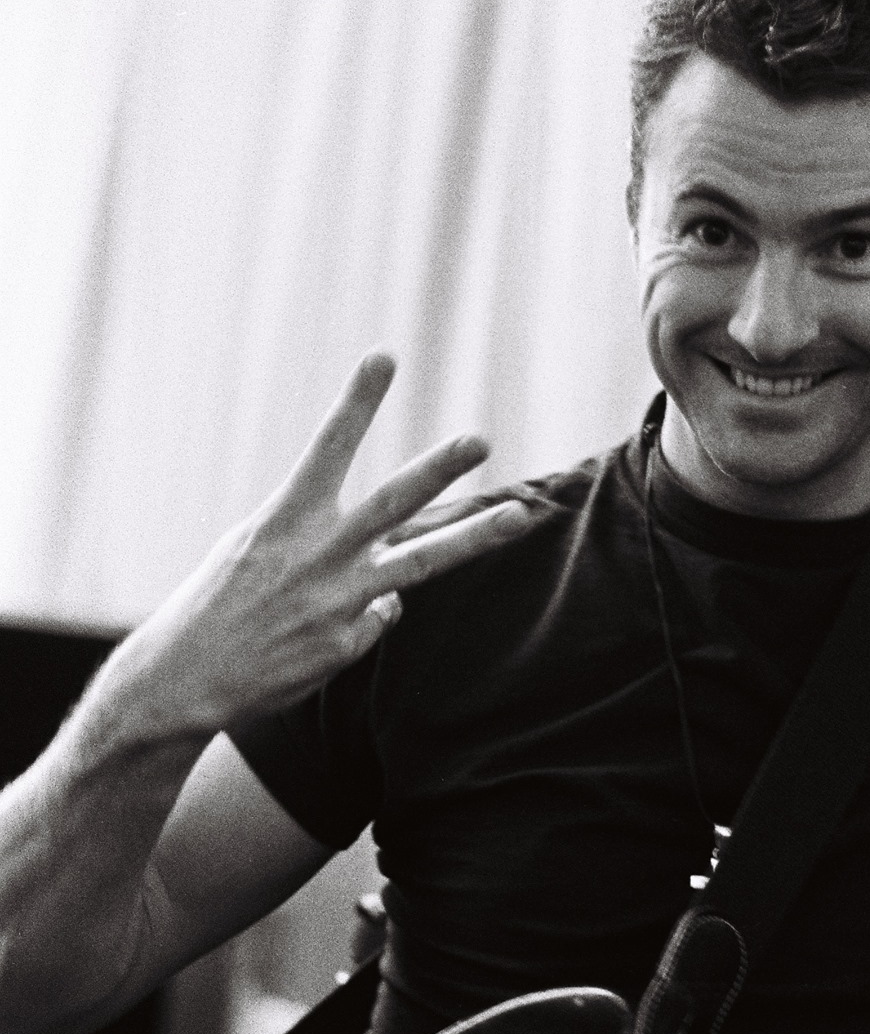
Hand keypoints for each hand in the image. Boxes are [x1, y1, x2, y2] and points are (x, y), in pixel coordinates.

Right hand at [123, 353, 524, 735]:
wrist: (188, 676)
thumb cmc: (220, 603)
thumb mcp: (254, 548)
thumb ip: (318, 537)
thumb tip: (383, 559)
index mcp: (285, 518)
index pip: (329, 447)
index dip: (358, 401)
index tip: (383, 358)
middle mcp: (319, 553)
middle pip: (393, 502)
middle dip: (437, 468)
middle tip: (479, 439)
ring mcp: (339, 599)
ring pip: (420, 562)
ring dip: (472, 536)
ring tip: (518, 516)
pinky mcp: (348, 640)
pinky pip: (378, 615)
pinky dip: (360, 616)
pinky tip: (318, 630)